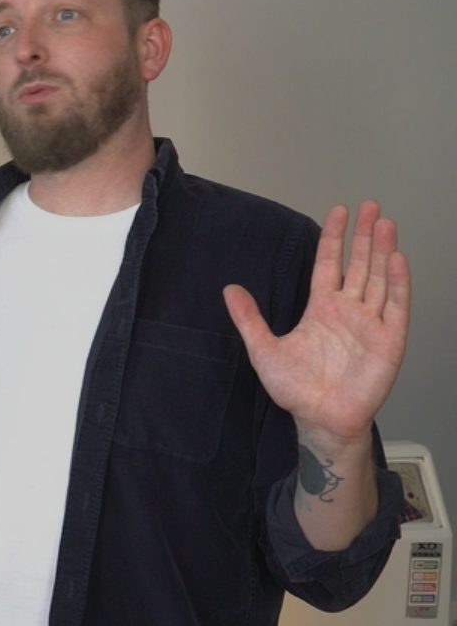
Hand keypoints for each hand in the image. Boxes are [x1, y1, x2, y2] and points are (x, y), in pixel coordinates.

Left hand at [224, 201, 410, 444]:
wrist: (319, 419)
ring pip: (379, 279)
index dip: (334, 238)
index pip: (330, 264)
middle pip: (359, 264)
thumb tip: (229, 289)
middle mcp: (348, 311)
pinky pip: (395, 308)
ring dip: (383, 252)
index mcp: (321, 309)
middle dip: (364, 236)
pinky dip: (398, 284)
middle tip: (370, 206)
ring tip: (385, 224)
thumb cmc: (295, 389)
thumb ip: (249, 319)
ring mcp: (370, 324)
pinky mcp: (389, 341)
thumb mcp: (263, 349)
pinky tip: (397, 260)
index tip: (338, 211)